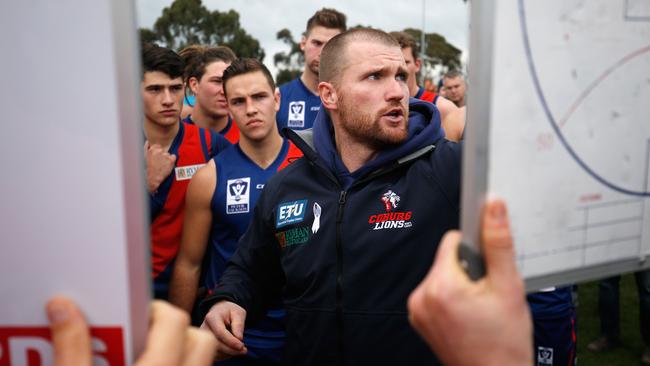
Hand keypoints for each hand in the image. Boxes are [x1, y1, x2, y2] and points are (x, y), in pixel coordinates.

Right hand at [47, 297, 216, 365]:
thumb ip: (72, 348)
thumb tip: (63, 307)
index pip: (174, 320)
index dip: (153, 310)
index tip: (132, 313)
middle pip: (199, 339)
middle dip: (174, 330)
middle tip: (141, 335)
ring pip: (200, 360)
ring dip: (178, 351)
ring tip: (145, 354)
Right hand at [144, 141, 175, 192]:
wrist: (154, 177)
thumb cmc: (149, 167)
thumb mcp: (145, 156)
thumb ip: (146, 147)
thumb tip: (148, 141)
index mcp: (152, 149)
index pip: (158, 146)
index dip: (158, 152)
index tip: (156, 158)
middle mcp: (159, 151)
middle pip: (164, 150)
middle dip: (162, 155)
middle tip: (159, 162)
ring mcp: (165, 155)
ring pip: (168, 154)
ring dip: (167, 158)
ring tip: (162, 165)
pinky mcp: (171, 160)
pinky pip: (174, 157)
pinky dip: (172, 160)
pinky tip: (167, 165)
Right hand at [201, 301, 247, 360]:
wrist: (220, 312)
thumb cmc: (230, 312)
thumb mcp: (238, 313)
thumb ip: (239, 324)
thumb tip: (239, 338)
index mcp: (212, 318)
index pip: (220, 332)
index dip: (231, 341)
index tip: (241, 345)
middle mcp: (204, 329)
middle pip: (217, 344)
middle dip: (231, 349)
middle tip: (244, 350)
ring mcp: (203, 339)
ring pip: (216, 351)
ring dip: (230, 353)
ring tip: (240, 348)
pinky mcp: (206, 346)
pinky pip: (216, 355)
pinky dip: (226, 355)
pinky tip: (233, 349)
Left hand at [407, 199, 532, 365]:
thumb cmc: (504, 342)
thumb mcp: (509, 288)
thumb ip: (498, 244)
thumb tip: (493, 207)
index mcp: (440, 285)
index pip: (452, 240)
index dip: (476, 248)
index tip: (489, 265)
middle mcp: (421, 296)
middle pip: (447, 259)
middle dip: (470, 270)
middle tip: (488, 294)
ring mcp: (417, 310)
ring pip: (442, 276)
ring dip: (461, 284)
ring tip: (481, 308)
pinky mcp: (419, 319)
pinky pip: (435, 293)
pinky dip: (452, 298)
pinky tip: (470, 315)